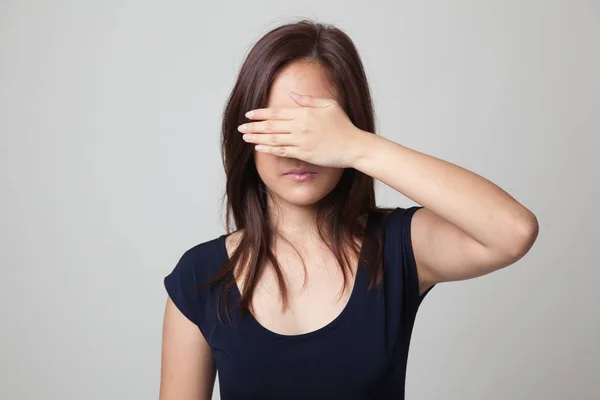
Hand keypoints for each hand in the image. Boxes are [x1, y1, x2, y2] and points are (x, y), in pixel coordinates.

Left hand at [237, 92, 365, 167]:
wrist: (353, 146)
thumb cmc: (343, 125)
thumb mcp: (329, 105)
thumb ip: (309, 100)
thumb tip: (292, 96)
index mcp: (304, 113)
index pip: (276, 112)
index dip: (260, 113)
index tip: (248, 114)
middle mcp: (300, 126)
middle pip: (271, 126)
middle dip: (254, 126)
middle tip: (240, 127)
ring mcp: (301, 141)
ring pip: (273, 139)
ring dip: (257, 138)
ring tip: (245, 138)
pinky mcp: (303, 154)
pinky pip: (282, 151)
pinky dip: (269, 150)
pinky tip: (259, 149)